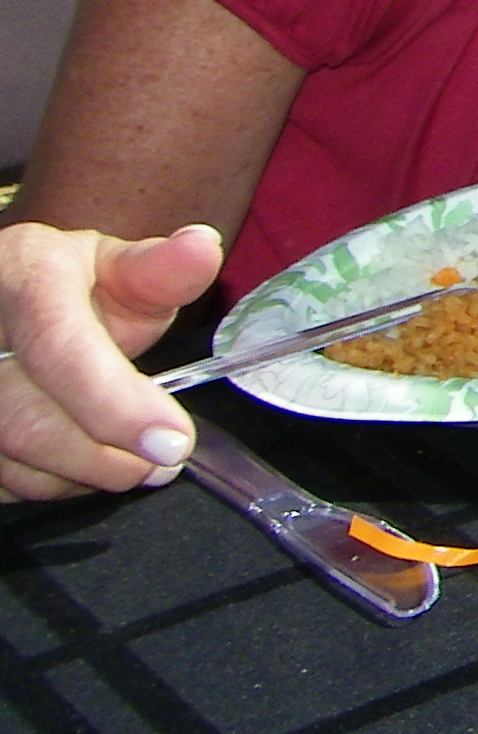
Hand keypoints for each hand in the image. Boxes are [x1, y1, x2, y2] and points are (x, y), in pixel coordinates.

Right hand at [0, 221, 220, 501]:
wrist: (2, 297)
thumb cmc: (66, 288)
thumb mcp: (114, 265)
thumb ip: (161, 268)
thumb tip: (202, 248)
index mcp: (24, 281)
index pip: (59, 349)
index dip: (116, 404)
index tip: (172, 441)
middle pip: (26, 424)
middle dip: (106, 457)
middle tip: (165, 459)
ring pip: (12, 464)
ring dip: (82, 475)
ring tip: (132, 457)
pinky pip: (1, 484)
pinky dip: (51, 483)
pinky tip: (83, 458)